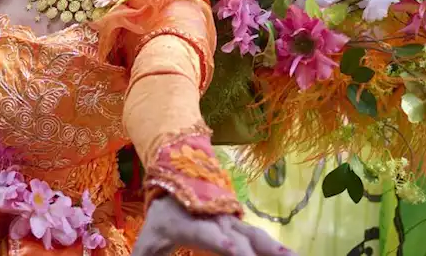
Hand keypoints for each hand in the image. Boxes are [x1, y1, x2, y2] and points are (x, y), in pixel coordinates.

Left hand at [131, 196, 293, 255]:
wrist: (177, 177)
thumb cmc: (161, 218)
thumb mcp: (146, 242)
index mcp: (190, 223)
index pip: (207, 234)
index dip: (221, 241)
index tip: (234, 248)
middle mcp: (216, 220)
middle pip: (241, 237)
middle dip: (261, 252)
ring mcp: (232, 221)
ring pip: (257, 236)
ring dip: (278, 249)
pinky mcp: (242, 226)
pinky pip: (261, 240)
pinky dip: (277, 250)